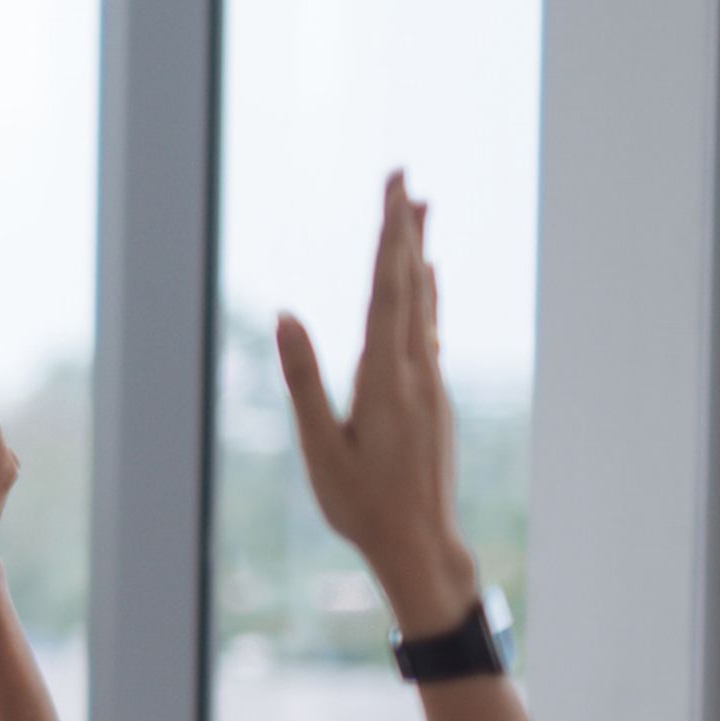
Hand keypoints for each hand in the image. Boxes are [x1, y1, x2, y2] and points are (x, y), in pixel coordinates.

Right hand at [279, 170, 477, 635]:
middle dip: (403, 226)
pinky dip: (427, 293)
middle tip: (403, 175)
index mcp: (383, 377)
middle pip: (410, 283)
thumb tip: (286, 316)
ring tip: (420, 208)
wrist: (422, 544)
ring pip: (425, 302)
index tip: (393, 188)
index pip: (387, 288)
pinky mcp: (433, 397)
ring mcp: (430, 382)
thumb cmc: (361, 504)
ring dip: (419, 251)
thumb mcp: (318, 447)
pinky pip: (431, 328)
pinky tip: (429, 278)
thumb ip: (304, 379)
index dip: (389, 234)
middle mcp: (415, 370)